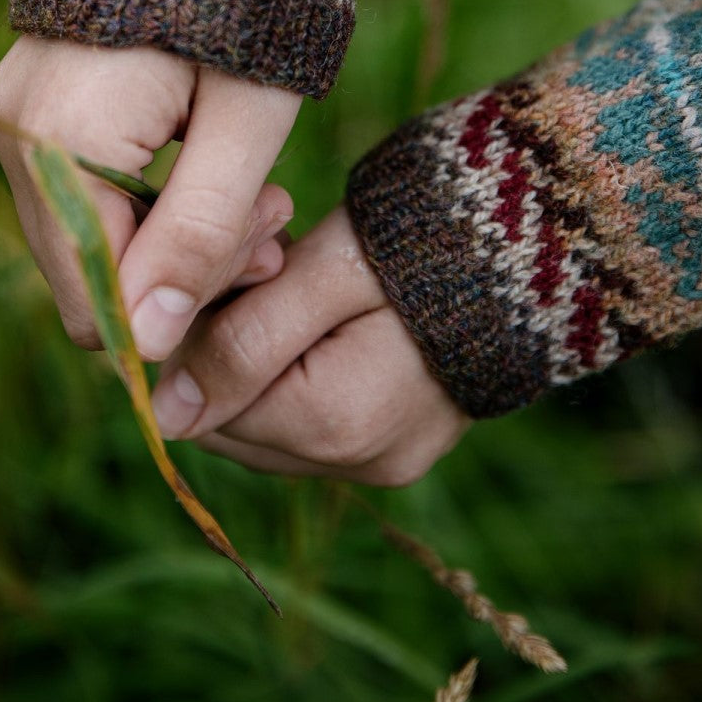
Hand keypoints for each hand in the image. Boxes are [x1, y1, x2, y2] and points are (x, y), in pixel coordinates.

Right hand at [0, 36, 300, 357]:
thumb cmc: (245, 0)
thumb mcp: (247, 124)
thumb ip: (196, 234)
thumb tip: (147, 347)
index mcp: (62, 138)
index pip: (101, 296)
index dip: (181, 310)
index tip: (263, 263)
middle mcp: (15, 131)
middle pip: (89, 269)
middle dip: (184, 270)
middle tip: (273, 226)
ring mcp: (12, 114)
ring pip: (86, 235)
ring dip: (171, 237)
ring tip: (258, 199)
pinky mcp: (28, 103)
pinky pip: (77, 190)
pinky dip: (142, 201)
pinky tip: (208, 175)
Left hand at [150, 206, 469, 486]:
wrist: (538, 239)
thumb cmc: (424, 240)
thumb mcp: (326, 273)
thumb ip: (243, 340)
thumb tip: (163, 416)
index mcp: (334, 424)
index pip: (202, 404)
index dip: (197, 329)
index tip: (234, 257)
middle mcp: (357, 462)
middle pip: (233, 420)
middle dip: (227, 343)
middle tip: (268, 259)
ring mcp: (385, 460)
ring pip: (268, 422)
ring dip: (260, 356)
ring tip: (301, 278)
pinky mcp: (402, 445)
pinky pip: (313, 421)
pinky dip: (299, 370)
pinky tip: (326, 309)